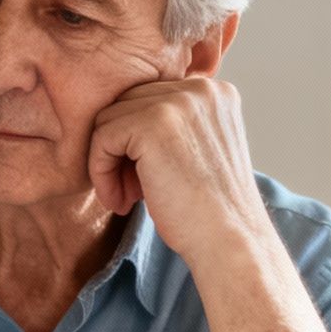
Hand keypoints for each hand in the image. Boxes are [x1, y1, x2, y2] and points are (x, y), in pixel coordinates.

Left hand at [87, 75, 267, 260]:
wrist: (228, 243)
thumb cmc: (209, 211)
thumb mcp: (198, 152)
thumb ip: (172, 127)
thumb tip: (115, 118)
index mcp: (214, 92)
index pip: (149, 98)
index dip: (137, 141)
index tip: (143, 180)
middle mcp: (200, 88)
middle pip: (127, 103)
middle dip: (120, 149)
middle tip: (131, 191)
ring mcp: (178, 102)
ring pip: (109, 120)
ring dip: (107, 163)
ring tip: (126, 198)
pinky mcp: (152, 123)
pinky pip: (102, 138)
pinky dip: (101, 173)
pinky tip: (121, 202)